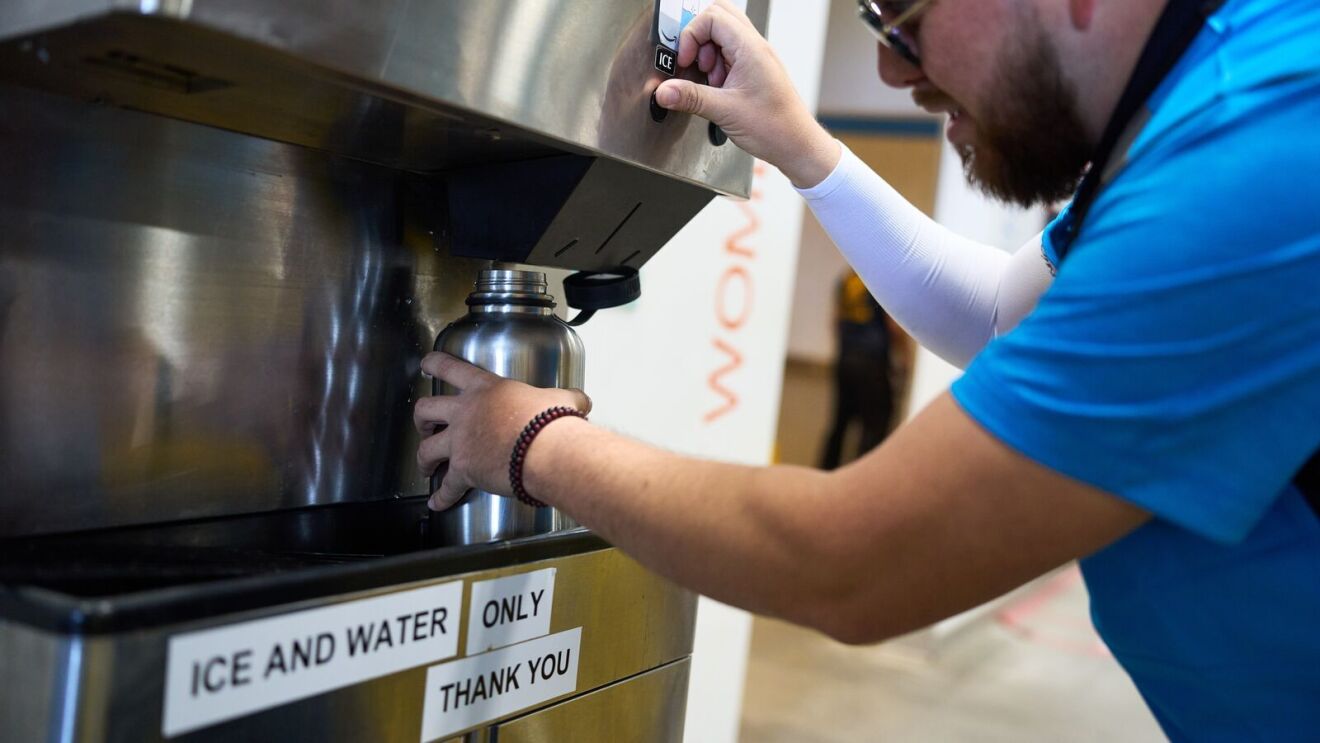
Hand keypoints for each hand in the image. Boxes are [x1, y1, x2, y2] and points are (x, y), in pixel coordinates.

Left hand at [414, 353, 591, 510]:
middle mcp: (466, 412)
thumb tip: (581, 403)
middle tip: (426, 426)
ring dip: (424, 459)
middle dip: (422, 419)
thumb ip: (566, 399)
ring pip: (426, 448)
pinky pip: (446, 487)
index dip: (435, 364)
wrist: (546, 449)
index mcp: (486, 389)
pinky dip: (441, 497)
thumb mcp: (560, 400)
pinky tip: (438, 503)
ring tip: (427, 467)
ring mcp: (460, 441)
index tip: (426, 364)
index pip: (451, 368)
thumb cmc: (552, 423)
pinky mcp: (464, 470)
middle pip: (426, 409)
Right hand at [654, 0, 839, 187]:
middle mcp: (755, 47)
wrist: (796, 145)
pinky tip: (716, 88)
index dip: (691, 35)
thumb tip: (664, 91)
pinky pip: (729, 54)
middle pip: (719, 17)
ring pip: (723, 35)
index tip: (685, 61)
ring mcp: (756, 57)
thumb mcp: (725, 112)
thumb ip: (691, 98)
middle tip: (691, 61)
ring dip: (707, 53)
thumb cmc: (775, 128)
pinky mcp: (754, 70)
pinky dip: (716, 66)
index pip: (712, 17)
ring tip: (708, 80)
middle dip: (697, 37)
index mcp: (751, 49)